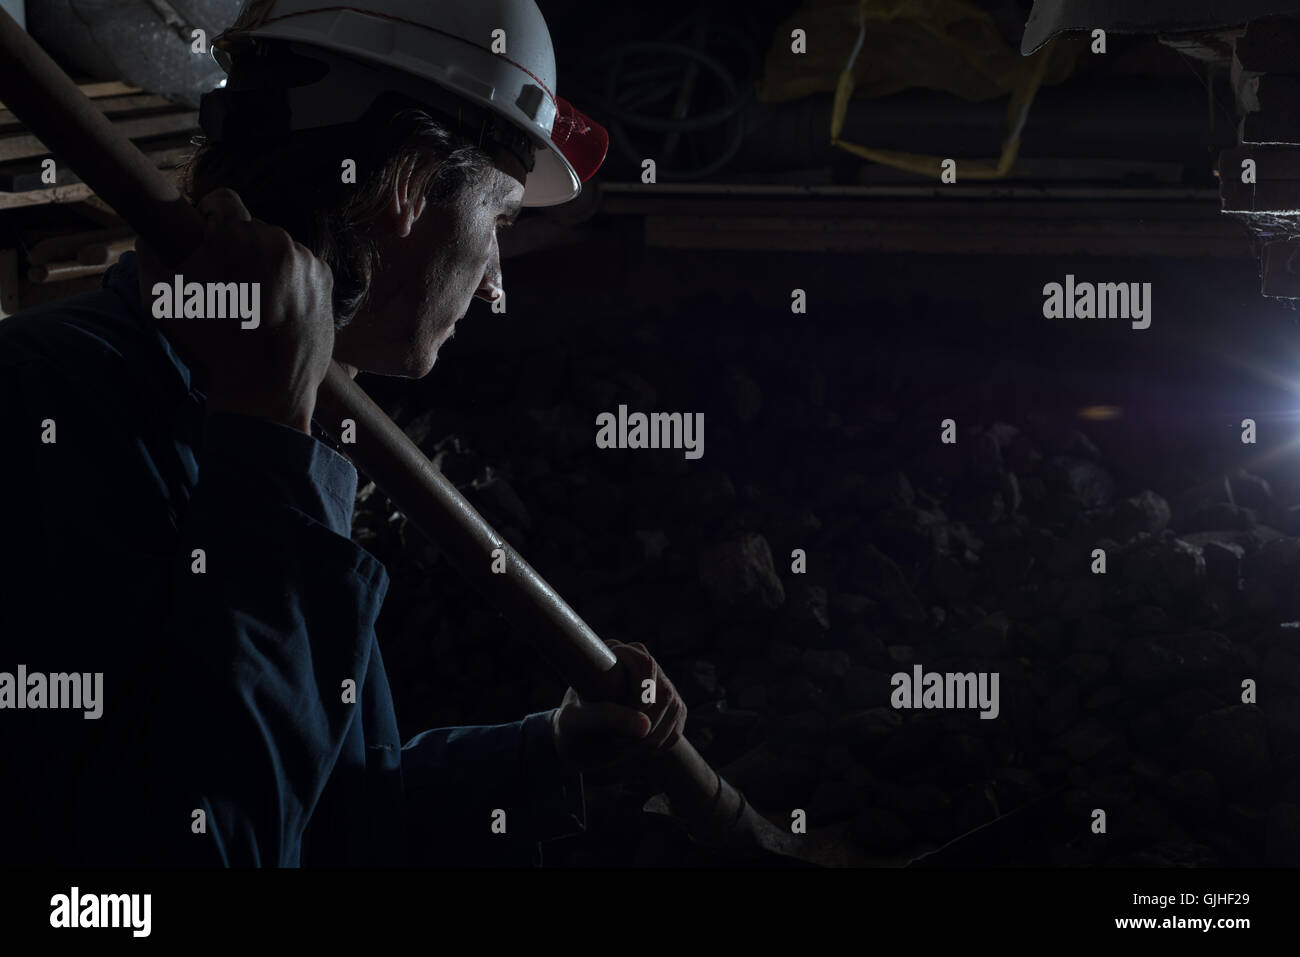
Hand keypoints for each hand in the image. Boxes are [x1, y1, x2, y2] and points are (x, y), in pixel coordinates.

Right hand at [137, 188, 335, 433]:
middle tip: (228, 283)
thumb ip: (148, 257)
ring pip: (279, 247)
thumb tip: (147, 232)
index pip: (223, 200)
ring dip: (265, 264)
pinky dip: (289, 281)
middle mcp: (281, 242)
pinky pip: (301, 267)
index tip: (205, 239)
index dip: (209, 218)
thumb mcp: (162, 303)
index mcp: (240, 238)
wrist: (266, 390)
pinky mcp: (326, 280)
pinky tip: (276, 308)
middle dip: (238, 248)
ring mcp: (309, 261)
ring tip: (253, 302)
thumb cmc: (211, 347)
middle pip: (253, 227)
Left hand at [551, 640, 686, 772]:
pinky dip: (658, 745)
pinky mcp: (672, 709)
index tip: (627, 715)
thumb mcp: (577, 721)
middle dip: (642, 725)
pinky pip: (676, 729)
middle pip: (664, 692)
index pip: (644, 663)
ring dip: (649, 739)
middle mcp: (641, 665)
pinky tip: (635, 746)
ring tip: (620, 744)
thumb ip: (605, 718)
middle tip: (616, 740)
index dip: (641, 692)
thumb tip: (644, 726)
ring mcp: (661, 686)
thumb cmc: (572, 726)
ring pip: (674, 710)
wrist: (580, 744)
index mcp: (616, 655)